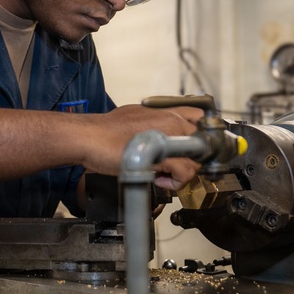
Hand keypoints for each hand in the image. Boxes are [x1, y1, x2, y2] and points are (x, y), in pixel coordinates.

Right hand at [82, 104, 203, 187]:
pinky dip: (175, 182)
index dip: (201, 135)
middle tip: (176, 167)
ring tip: (164, 176)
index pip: (200, 117)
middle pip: (203, 142)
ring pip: (196, 160)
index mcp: (167, 112)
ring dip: (183, 173)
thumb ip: (154, 124)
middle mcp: (172, 120)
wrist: (90, 136)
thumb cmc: (106, 130)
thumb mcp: (136, 116)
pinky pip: (185, 172)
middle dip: (193, 159)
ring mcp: (170, 136)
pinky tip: (159, 180)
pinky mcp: (164, 154)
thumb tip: (158, 135)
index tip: (193, 150)